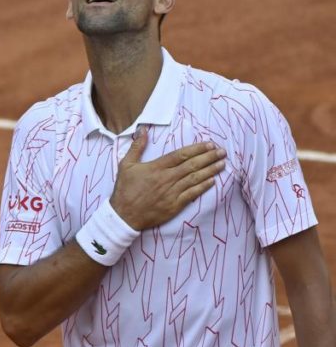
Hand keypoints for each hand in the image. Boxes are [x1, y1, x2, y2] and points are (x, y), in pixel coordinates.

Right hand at [109, 127, 225, 230]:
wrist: (124, 215)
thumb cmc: (124, 189)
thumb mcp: (126, 165)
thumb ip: (136, 147)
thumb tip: (143, 130)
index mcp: (156, 167)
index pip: (181, 155)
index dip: (197, 149)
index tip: (209, 144)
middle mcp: (166, 179)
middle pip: (192, 165)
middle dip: (209, 157)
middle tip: (222, 151)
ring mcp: (172, 193)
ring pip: (195, 179)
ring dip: (210, 170)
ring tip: (222, 164)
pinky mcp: (174, 206)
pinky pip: (192, 194)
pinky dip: (203, 187)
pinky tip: (212, 181)